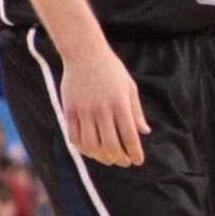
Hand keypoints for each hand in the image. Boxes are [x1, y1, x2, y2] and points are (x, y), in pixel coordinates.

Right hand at [58, 41, 148, 166]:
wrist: (84, 53)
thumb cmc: (111, 69)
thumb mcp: (129, 87)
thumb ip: (136, 111)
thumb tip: (144, 132)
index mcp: (120, 104)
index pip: (129, 137)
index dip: (135, 153)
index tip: (137, 161)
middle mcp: (102, 110)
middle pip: (111, 146)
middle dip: (120, 159)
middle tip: (124, 162)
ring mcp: (84, 111)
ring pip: (92, 145)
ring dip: (102, 157)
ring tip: (108, 159)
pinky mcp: (69, 110)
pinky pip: (75, 137)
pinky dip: (83, 149)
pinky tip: (91, 151)